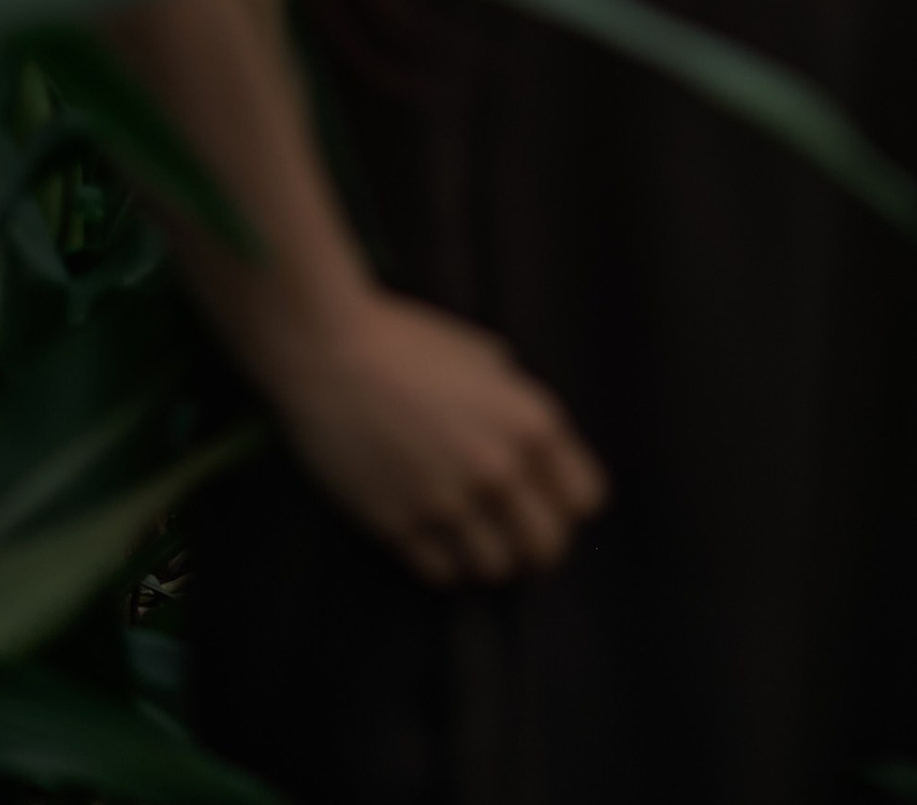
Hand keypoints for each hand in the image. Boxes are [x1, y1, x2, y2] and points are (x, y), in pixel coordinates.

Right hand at [280, 288, 609, 584]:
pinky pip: (442, 576)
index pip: (587, 499)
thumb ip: (516, 403)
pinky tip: (433, 536)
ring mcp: (449, 505)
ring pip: (496, 571)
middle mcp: (499, 471)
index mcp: (530, 421)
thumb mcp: (484, 356)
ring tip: (472, 536)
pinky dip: (444, 564)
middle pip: (549, 549)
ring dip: (489, 557)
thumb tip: (529, 441)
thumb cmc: (408, 341)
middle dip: (538, 544)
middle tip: (515, 531)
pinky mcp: (400, 528)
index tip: (550, 500)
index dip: (569, 502)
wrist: (329, 352)